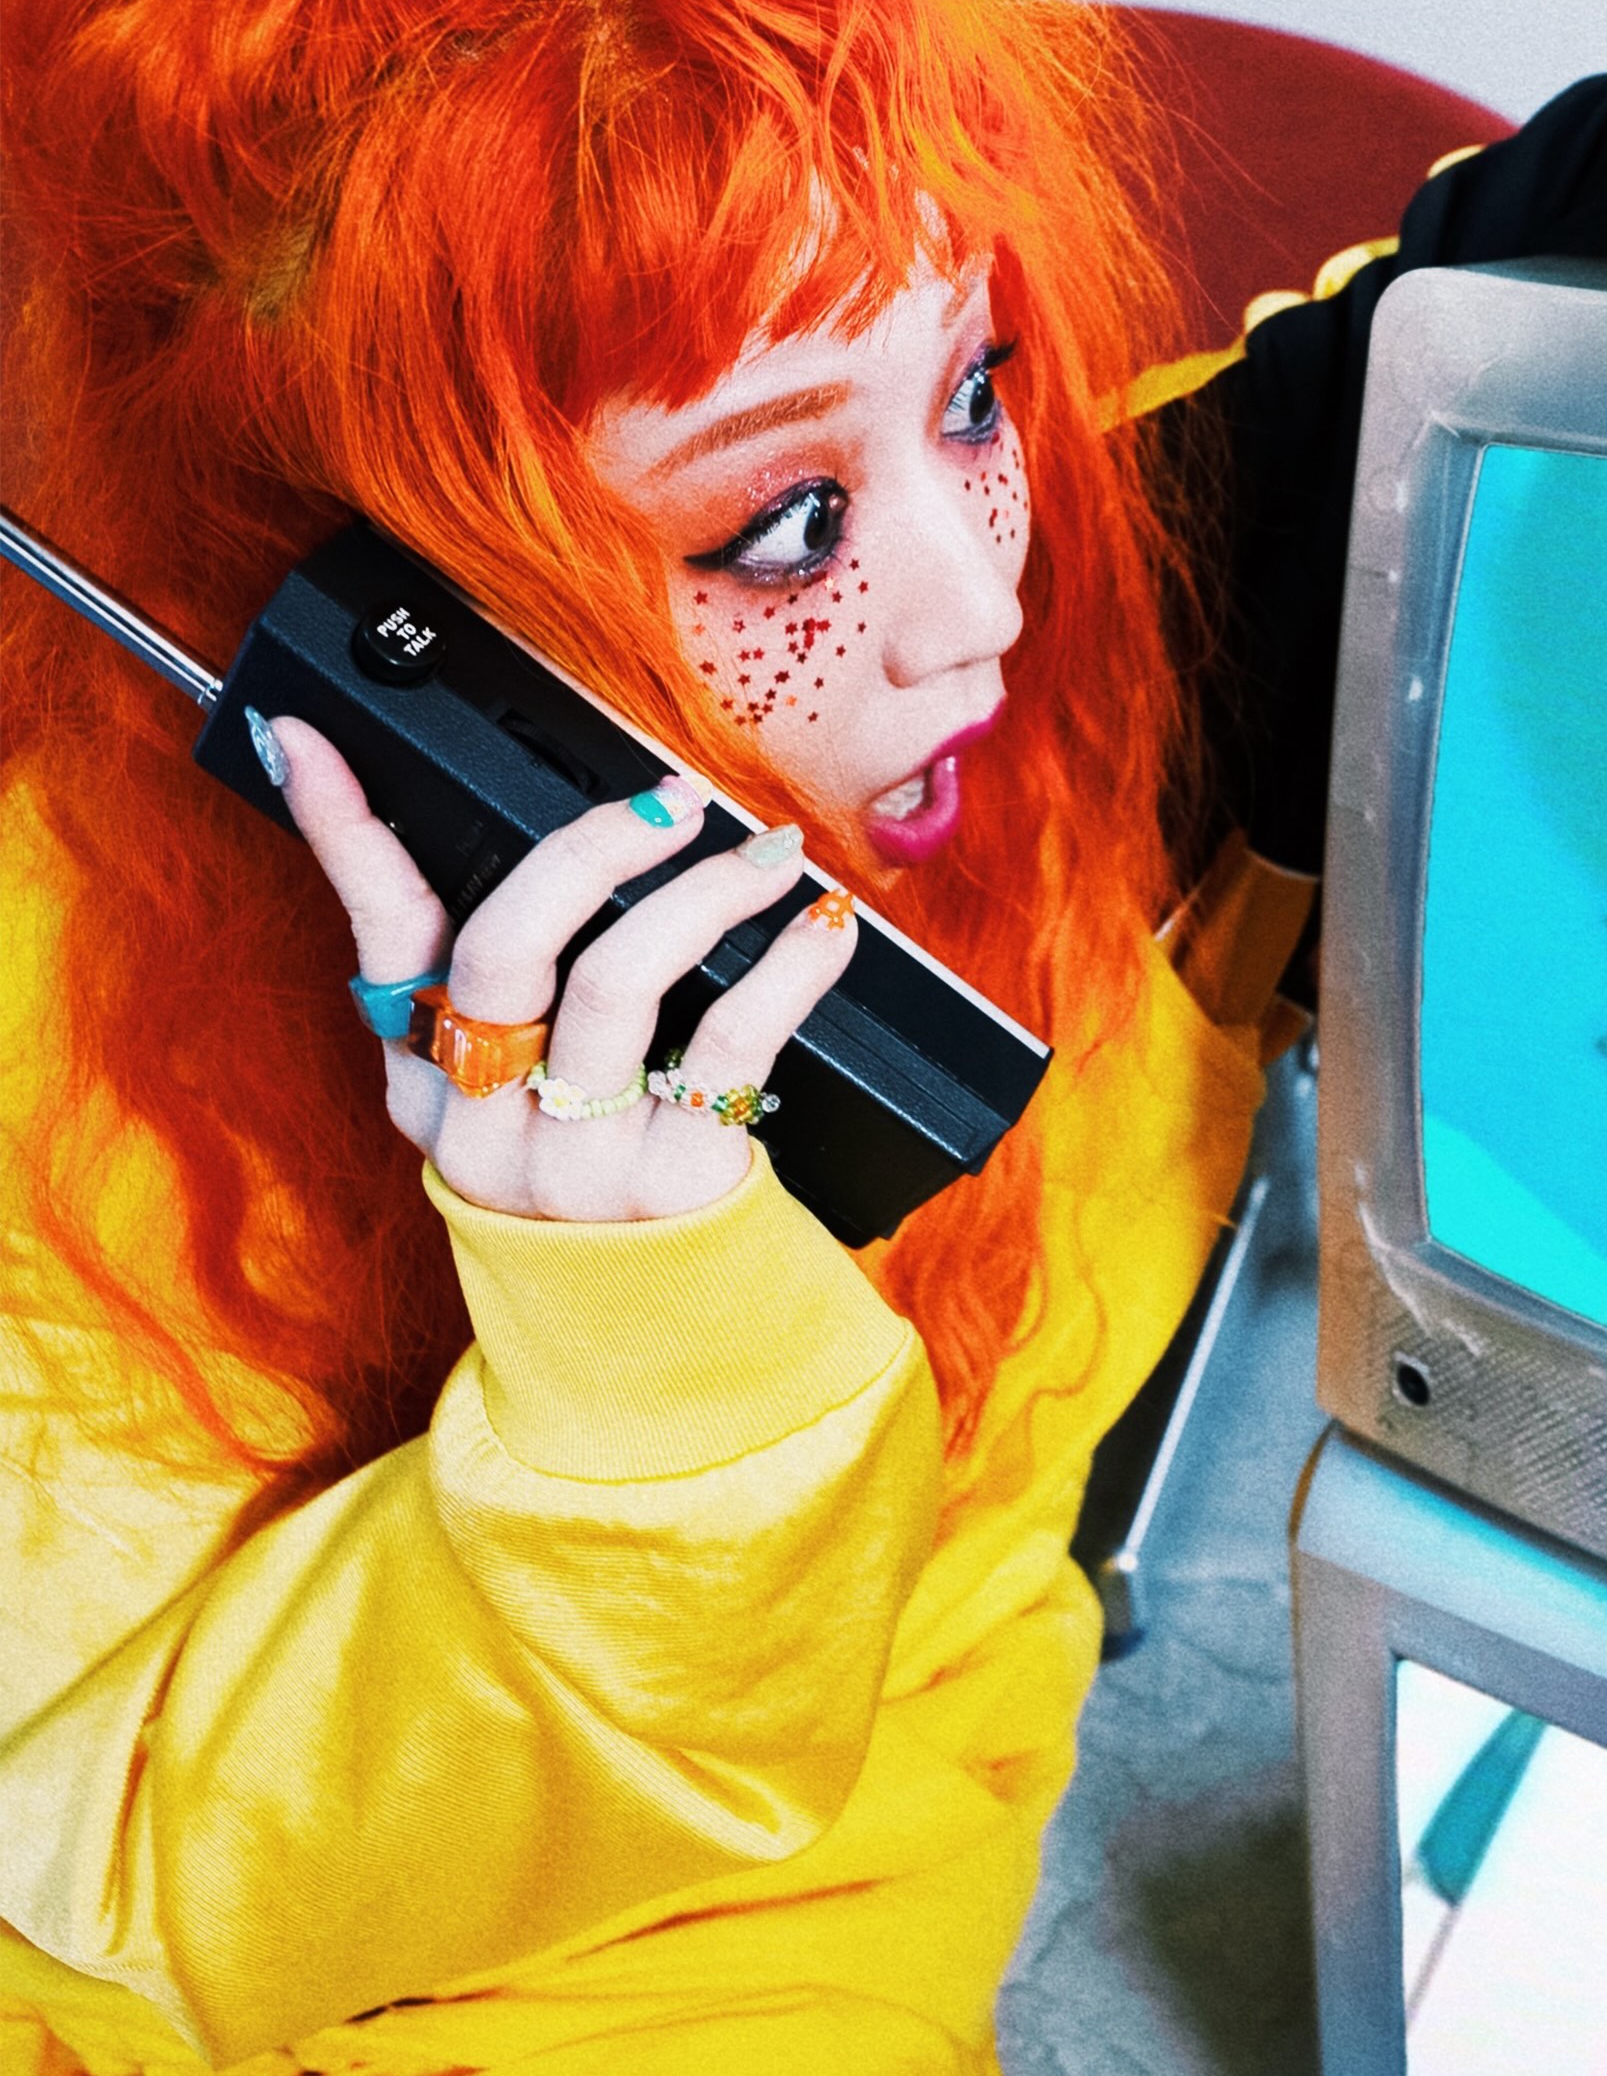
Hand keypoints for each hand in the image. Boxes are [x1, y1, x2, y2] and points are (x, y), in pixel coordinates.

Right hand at [271, 715, 855, 1223]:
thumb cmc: (592, 1177)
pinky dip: (791, 969)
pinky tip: (824, 929)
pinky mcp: (676, 1183)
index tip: (313, 735)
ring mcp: (578, 1159)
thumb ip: (493, 984)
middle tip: (672, 800)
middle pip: (507, 947)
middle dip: (592, 848)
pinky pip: (733, 1047)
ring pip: (620, 981)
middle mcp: (485, 1124)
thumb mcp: (508, 1095)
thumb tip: (514, 850)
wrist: (656, 1340)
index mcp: (429, 1084)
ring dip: (709, 894)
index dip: (344, 834)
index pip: (381, 940)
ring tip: (769, 854)